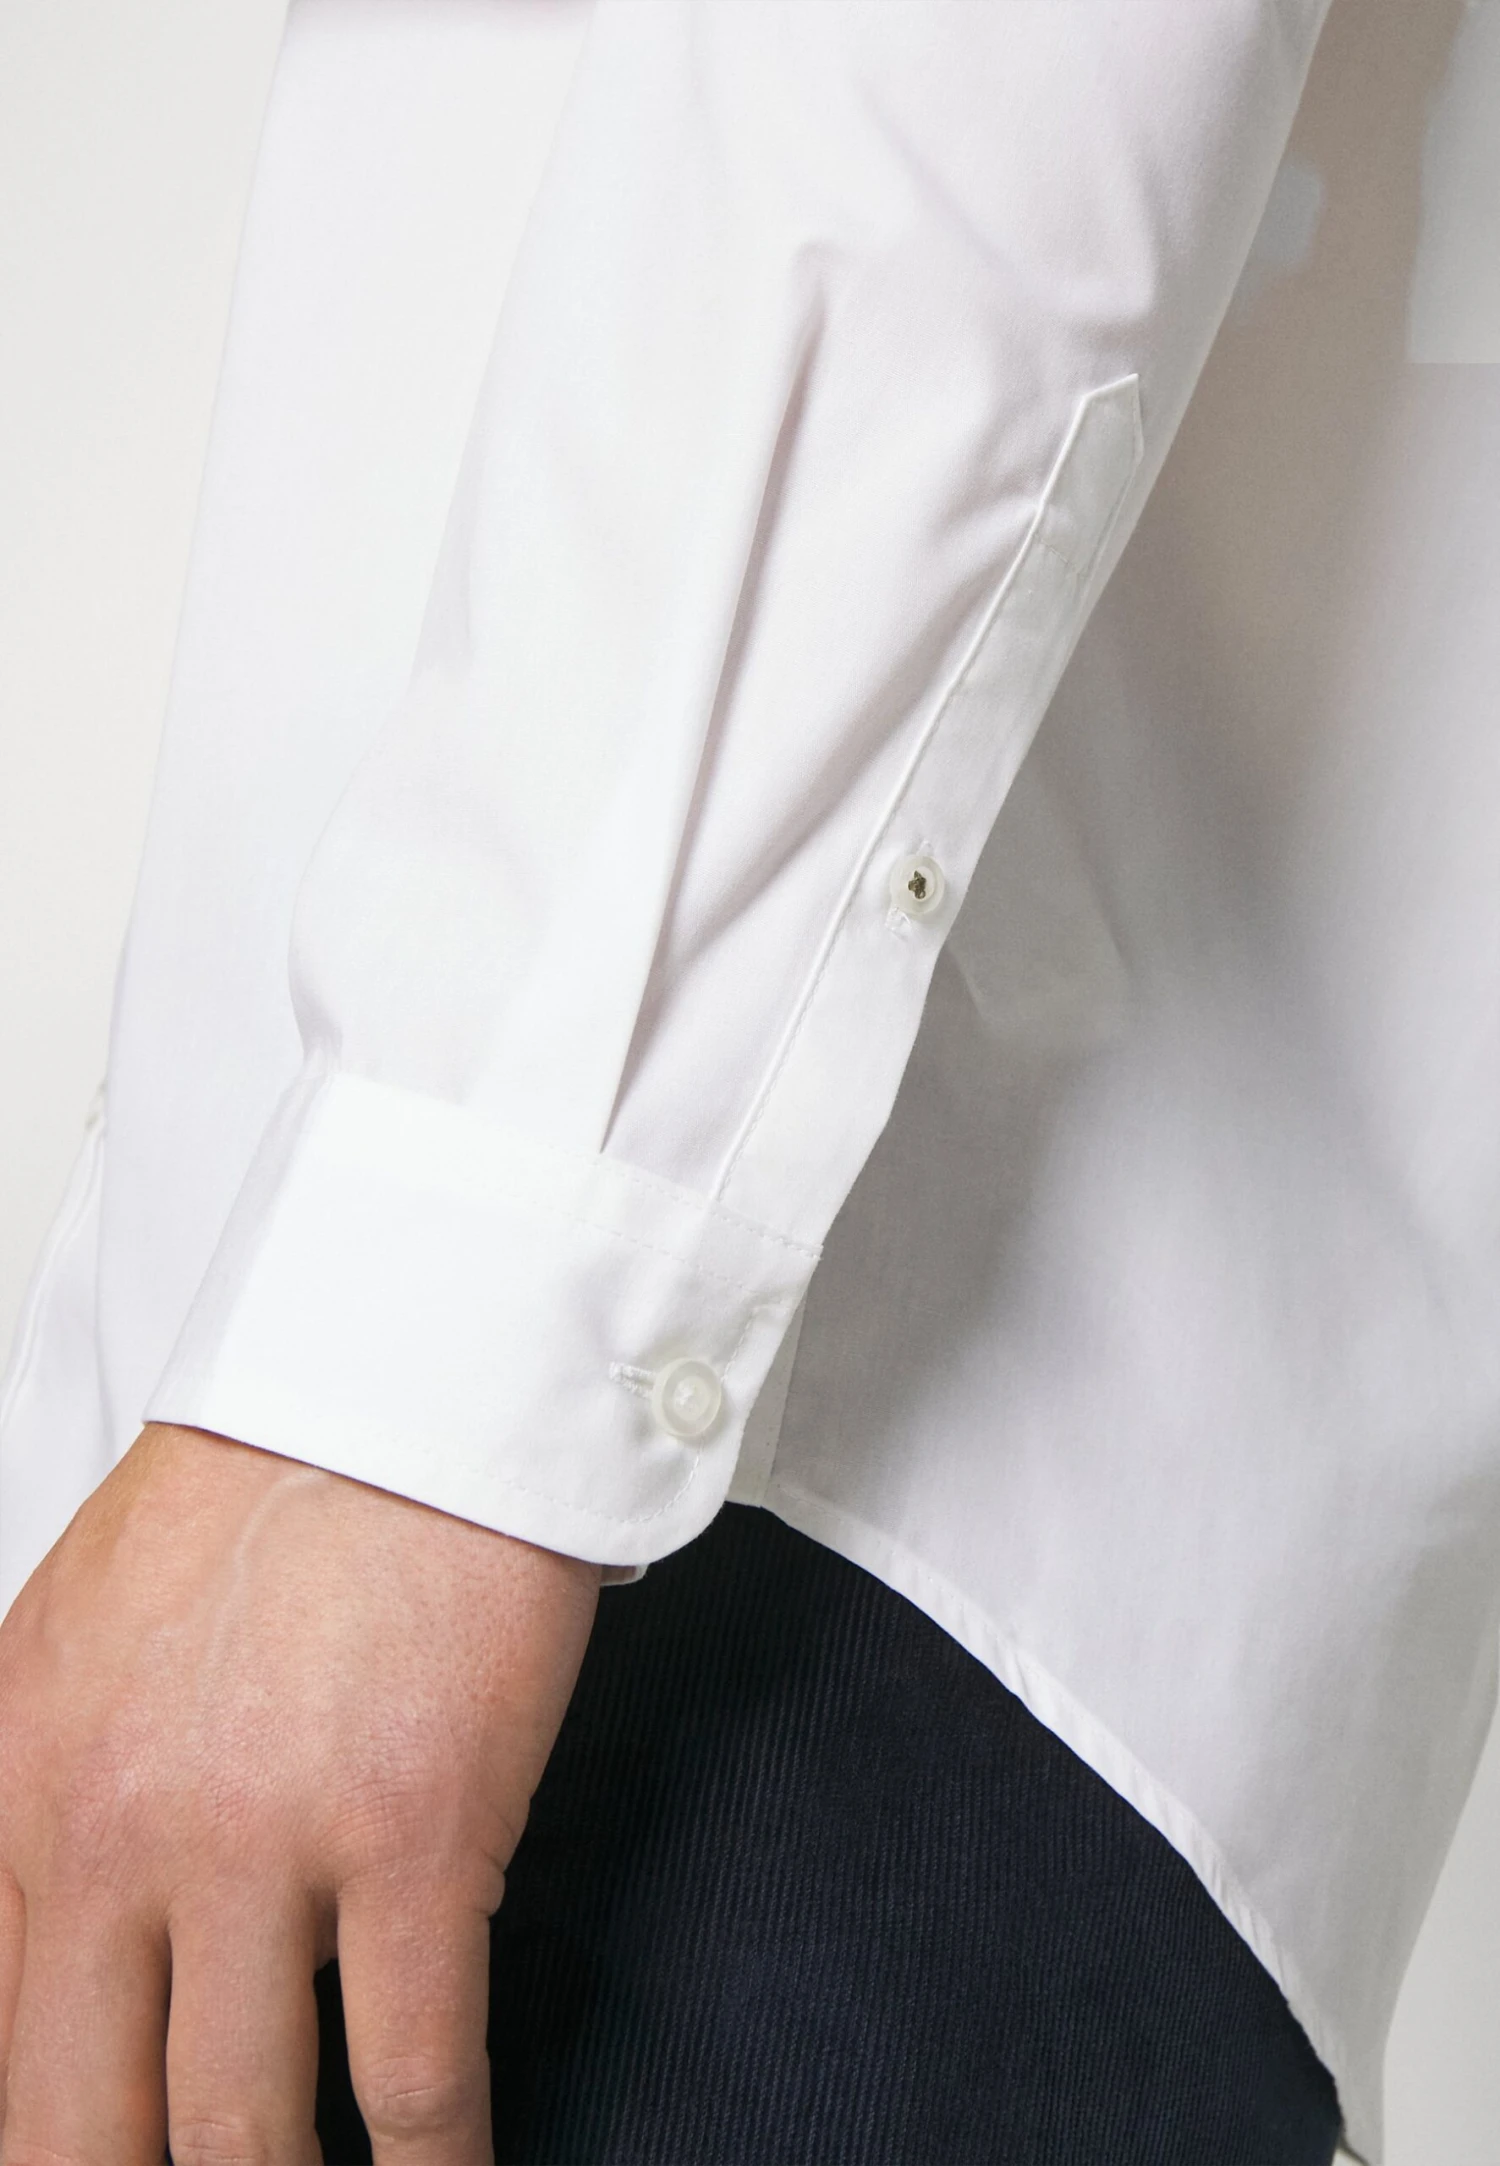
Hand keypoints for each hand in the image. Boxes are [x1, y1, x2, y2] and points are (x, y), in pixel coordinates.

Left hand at [0, 1420, 600, 2163]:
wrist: (404, 1381)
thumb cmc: (268, 1496)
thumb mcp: (74, 1644)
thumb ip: (40, 1808)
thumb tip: (63, 1970)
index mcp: (16, 1785)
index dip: (52, 2147)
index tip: (102, 2158)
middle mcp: (112, 1835)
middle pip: (81, 2131)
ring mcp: (261, 1841)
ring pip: (240, 2137)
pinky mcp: (411, 1831)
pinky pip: (412, 2076)